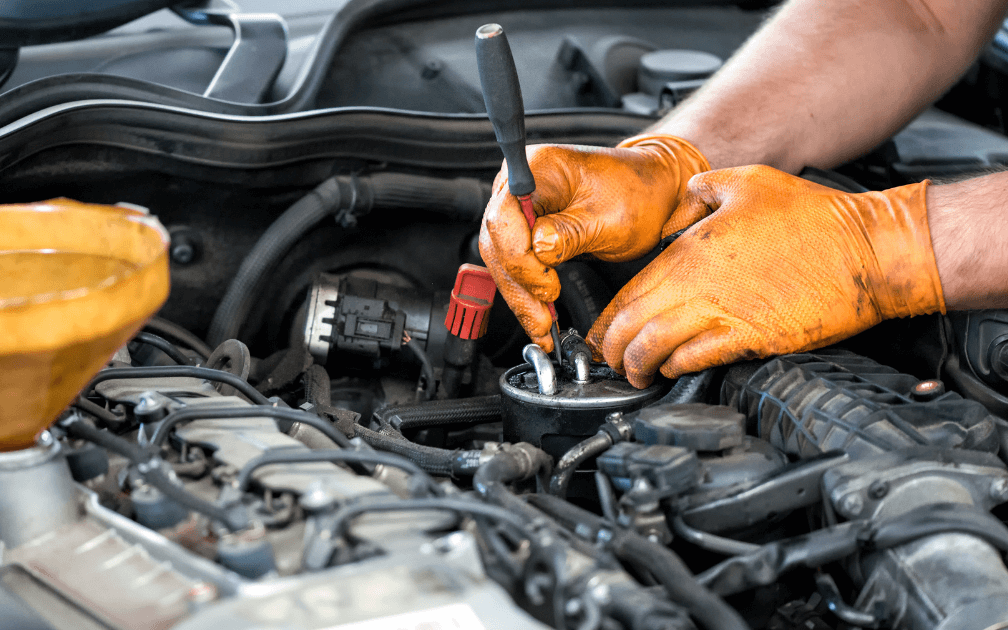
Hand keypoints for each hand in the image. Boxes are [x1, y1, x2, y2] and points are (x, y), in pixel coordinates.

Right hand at [478, 135, 708, 351]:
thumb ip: (570, 233)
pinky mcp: (526, 229)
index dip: (520, 258)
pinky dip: (527, 291)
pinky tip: (538, 314)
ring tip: (541, 326)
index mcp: (538, 167)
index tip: (547, 286)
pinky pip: (516, 263)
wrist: (652, 192)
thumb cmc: (637, 194)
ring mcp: (520, 207)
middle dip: (519, 286)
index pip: (505, 217)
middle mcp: (520, 184)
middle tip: (541, 320)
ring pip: (502, 259)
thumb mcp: (611, 218)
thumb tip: (539, 251)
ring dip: (520, 295)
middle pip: (498, 242)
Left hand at [586, 165, 945, 387]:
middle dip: (612, 348)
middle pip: (634, 323)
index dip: (607, 317)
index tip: (600, 332)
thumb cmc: (815, 217)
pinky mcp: (754, 338)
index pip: (630, 290)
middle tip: (608, 360)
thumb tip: (682, 200)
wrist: (869, 250)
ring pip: (657, 346)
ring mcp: (726, 313)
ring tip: (634, 374)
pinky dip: (677, 367)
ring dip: (638, 364)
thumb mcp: (748, 182)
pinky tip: (672, 369)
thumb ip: (702, 191)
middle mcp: (700, 284)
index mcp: (692, 249)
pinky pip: (699, 359)